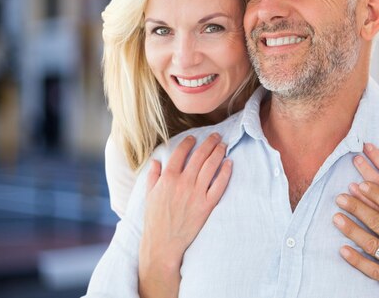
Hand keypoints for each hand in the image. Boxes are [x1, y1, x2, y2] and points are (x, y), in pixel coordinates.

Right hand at [139, 133, 231, 297]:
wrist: (163, 243)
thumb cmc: (155, 219)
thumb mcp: (149, 195)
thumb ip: (153, 176)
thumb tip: (156, 161)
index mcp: (168, 178)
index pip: (181, 153)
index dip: (189, 142)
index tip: (194, 138)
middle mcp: (183, 183)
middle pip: (199, 156)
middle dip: (209, 143)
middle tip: (216, 136)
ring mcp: (196, 193)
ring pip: (211, 167)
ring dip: (218, 152)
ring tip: (223, 145)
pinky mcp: (206, 205)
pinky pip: (219, 185)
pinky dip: (225, 172)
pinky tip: (229, 163)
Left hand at [333, 178, 378, 297]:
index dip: (375, 193)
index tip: (360, 183)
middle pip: (378, 223)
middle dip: (357, 207)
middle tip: (340, 196)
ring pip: (372, 245)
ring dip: (352, 230)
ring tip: (336, 218)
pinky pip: (374, 272)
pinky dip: (357, 261)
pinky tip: (343, 250)